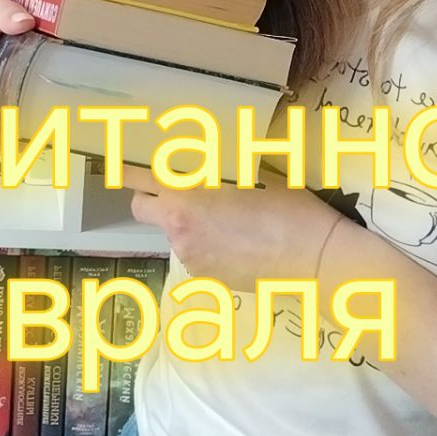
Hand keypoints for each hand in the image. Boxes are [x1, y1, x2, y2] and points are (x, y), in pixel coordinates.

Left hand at [123, 165, 346, 289]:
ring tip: (226, 217)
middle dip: (152, 197)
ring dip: (185, 222)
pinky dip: (207, 245)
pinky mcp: (208, 279)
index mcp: (184, 199)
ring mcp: (192, 259)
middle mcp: (178, 231)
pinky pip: (196, 254)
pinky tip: (240, 241)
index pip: (136, 180)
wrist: (315, 260)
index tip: (121, 162)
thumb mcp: (254, 173)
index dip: (126, 170)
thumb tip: (206, 156)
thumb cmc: (288, 208)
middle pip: (142, 209)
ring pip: (173, 233)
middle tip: (177, 187)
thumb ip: (219, 167)